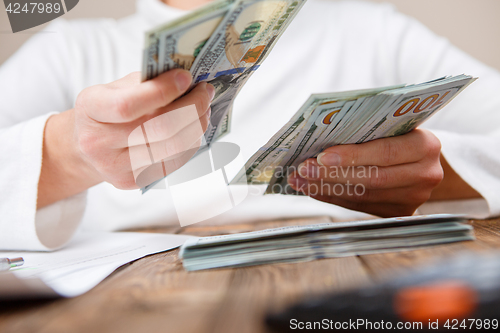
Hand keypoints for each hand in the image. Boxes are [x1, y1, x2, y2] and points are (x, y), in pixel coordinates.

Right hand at [38, 69, 213, 206]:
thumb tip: (188, 79)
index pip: (128, 106)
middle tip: (205, 91)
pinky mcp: (135, 181)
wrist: (87, 147)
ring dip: (197, 124)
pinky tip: (194, 126)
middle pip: (159, 129)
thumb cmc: (108, 110)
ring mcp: (117, 167)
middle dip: (191, 107)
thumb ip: (147, 82)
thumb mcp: (116, 87)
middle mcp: (99, 143)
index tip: (186, 78)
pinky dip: (191, 140)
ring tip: (203, 107)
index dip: (163, 91)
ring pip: (173, 148)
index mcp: (91, 110)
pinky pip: (175, 161)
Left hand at [287, 129, 443, 216]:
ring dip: (326, 187)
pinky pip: (360, 206)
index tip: (322, 156)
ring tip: (301, 179)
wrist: (422, 161)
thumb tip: (321, 135)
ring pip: (363, 196)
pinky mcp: (399, 212)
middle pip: (373, 178)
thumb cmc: (400, 136)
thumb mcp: (393, 126)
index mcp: (426, 145)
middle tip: (303, 169)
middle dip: (332, 174)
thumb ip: (369, 130)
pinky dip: (333, 197)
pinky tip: (312, 189)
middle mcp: (425, 174)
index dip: (353, 155)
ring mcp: (414, 198)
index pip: (386, 151)